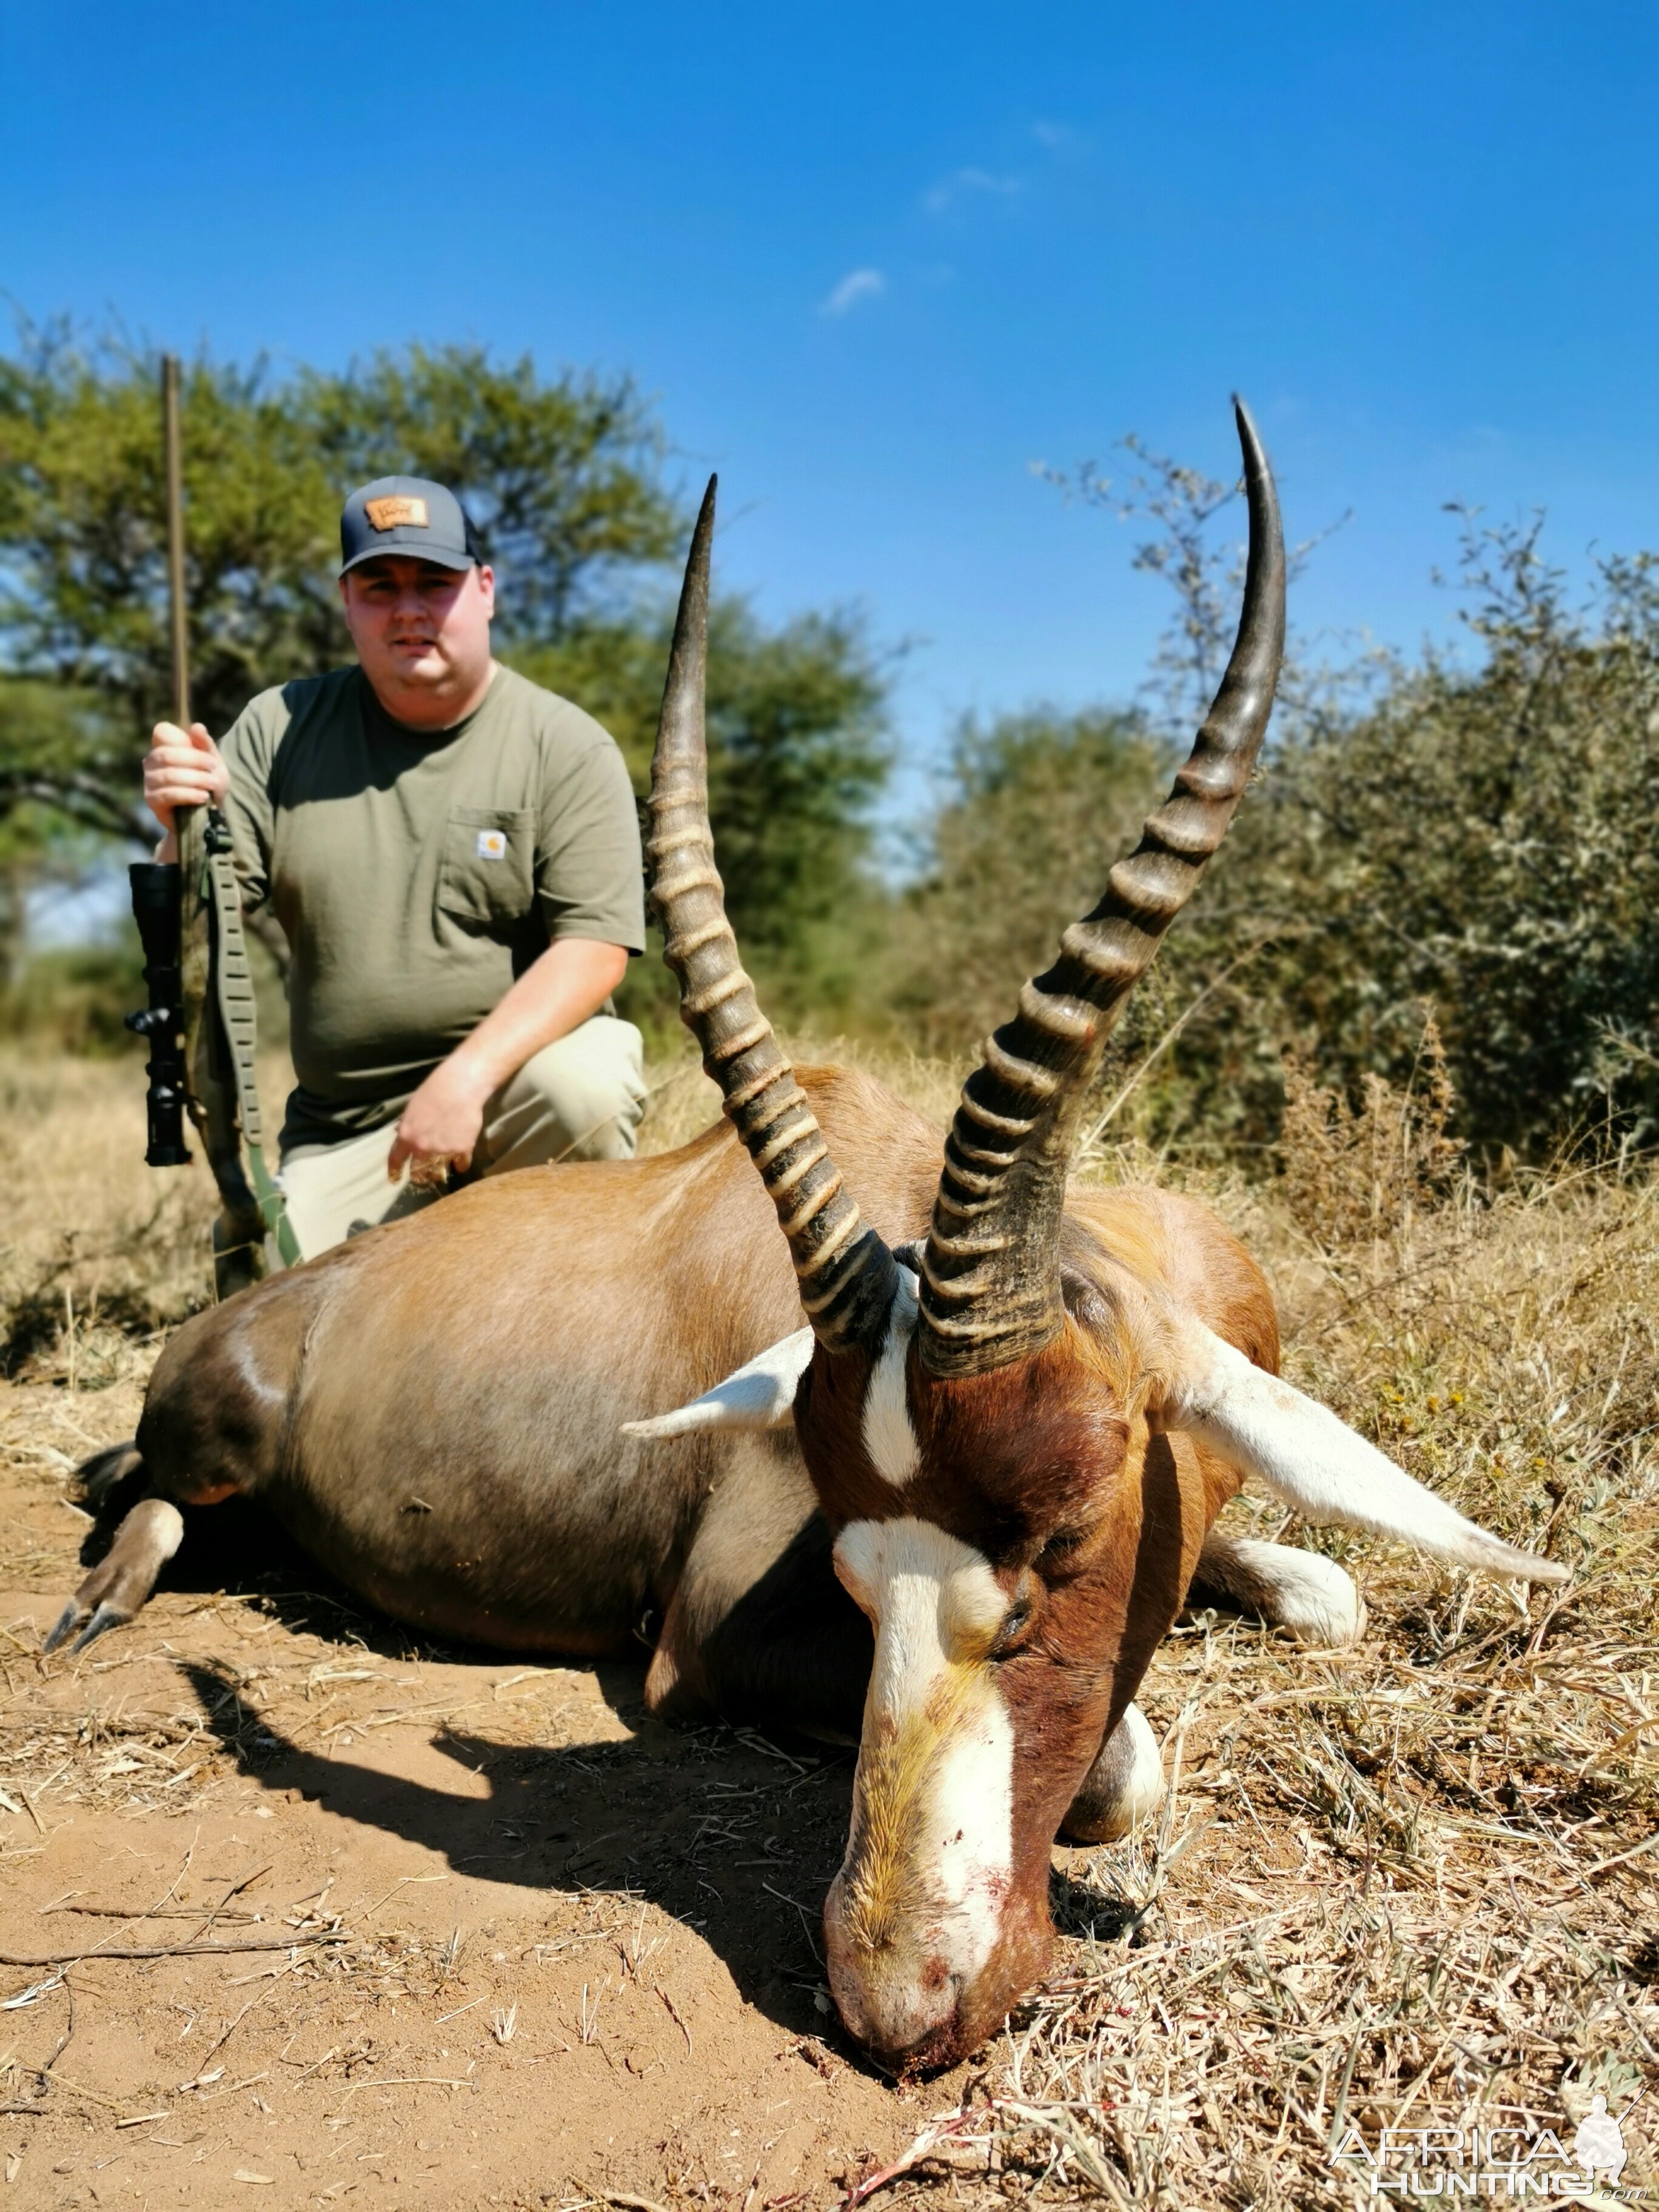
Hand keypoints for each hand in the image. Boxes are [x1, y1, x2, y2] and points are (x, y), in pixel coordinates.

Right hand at [144, 721, 228, 859]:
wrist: (208, 815)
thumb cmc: (209, 783)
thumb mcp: (212, 762)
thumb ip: (205, 744)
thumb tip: (196, 726)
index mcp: (163, 747)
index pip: (161, 731)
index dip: (184, 740)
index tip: (208, 755)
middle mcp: (150, 762)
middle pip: (166, 755)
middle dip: (195, 761)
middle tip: (214, 770)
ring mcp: (148, 781)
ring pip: (169, 775)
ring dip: (195, 780)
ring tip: (212, 785)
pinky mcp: (152, 801)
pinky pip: (168, 794)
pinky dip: (189, 794)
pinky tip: (203, 797)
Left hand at [387, 1060, 492, 1184]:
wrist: (461, 1086)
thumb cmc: (434, 1090)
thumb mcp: (412, 1106)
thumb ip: (406, 1124)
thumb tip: (400, 1134)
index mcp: (406, 1136)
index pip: (395, 1160)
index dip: (394, 1171)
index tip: (394, 1178)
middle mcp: (422, 1147)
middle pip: (417, 1173)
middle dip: (419, 1175)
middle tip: (423, 1174)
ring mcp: (443, 1150)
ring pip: (438, 1173)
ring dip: (438, 1173)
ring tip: (441, 1170)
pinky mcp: (462, 1150)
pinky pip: (461, 1166)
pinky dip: (460, 1164)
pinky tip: (461, 1161)